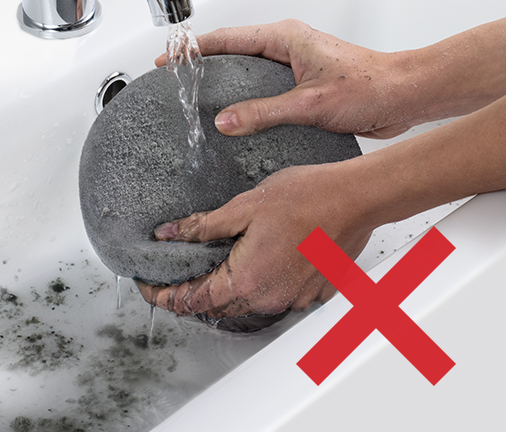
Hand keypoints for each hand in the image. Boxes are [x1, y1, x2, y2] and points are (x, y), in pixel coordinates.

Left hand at [136, 162, 373, 318]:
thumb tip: (168, 234)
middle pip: (214, 307)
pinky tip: (249, 259)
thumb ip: (202, 226)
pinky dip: (253, 283)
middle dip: (188, 293)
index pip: (191, 300)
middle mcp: (268, 297)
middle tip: (169, 274)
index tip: (148, 287)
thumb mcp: (243, 206)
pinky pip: (271, 295)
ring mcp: (292, 298)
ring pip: (243, 303)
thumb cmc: (308, 198)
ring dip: (220, 290)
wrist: (358, 198)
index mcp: (246, 280)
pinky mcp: (309, 292)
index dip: (163, 295)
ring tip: (204, 265)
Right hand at [154, 19, 420, 138]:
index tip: (170, 58)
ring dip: (224, 82)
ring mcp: (294, 65)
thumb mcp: (309, 104)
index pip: (226, 38)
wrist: (405, 96)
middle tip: (177, 79)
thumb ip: (263, 112)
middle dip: (202, 63)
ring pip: (247, 70)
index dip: (194, 49)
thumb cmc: (371, 86)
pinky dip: (245, 98)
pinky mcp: (302, 84)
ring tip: (198, 98)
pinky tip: (236, 117)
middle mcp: (287, 47)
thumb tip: (225, 121)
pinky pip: (262, 88)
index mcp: (285, 38)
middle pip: (232, 50)